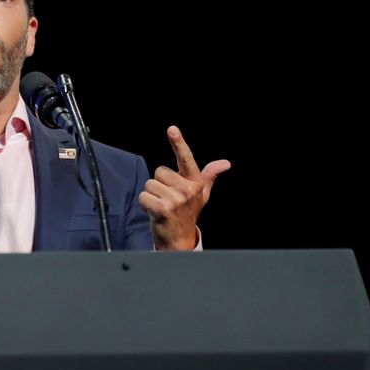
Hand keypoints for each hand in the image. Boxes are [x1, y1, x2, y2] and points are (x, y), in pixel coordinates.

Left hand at [139, 126, 229, 250]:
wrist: (180, 240)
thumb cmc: (188, 213)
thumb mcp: (201, 194)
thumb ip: (209, 175)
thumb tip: (225, 163)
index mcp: (195, 183)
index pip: (186, 158)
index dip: (178, 142)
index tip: (172, 129)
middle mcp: (187, 190)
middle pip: (159, 172)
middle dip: (159, 185)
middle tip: (167, 199)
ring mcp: (175, 200)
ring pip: (149, 185)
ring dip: (151, 196)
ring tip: (162, 207)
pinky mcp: (162, 209)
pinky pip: (143, 197)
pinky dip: (145, 205)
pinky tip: (155, 213)